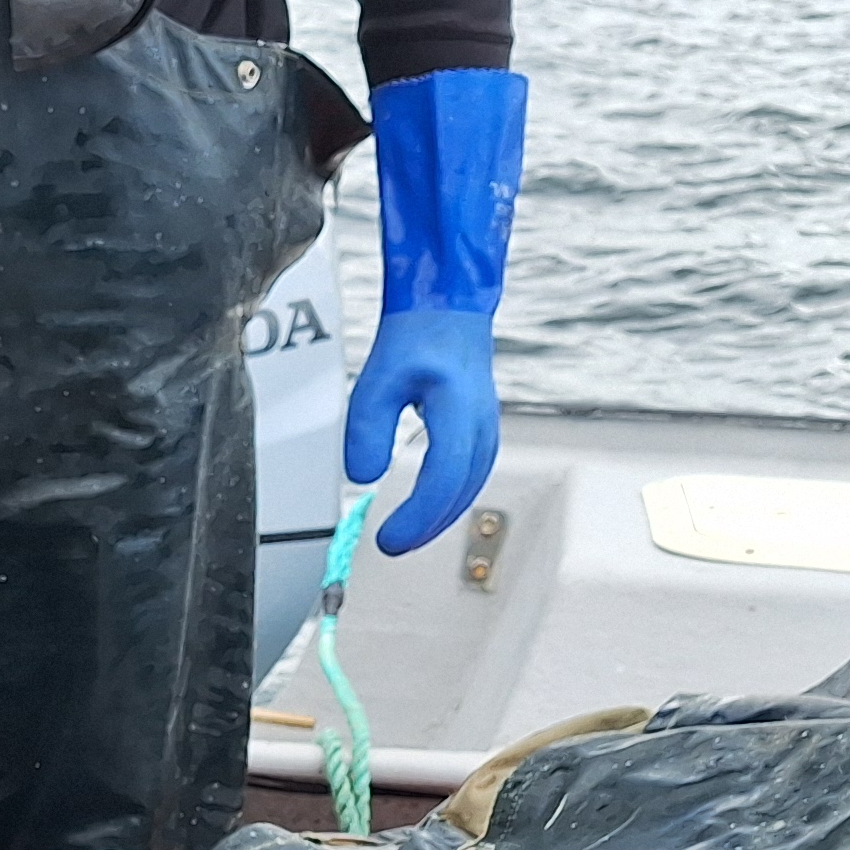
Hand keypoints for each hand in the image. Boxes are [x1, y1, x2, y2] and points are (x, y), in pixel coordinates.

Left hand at [345, 306, 500, 557]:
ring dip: (440, 516)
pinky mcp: (481, 429)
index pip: (444, 475)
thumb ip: (367, 430)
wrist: (448, 305)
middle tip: (391, 544)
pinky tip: (427, 509)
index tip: (387, 537)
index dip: (417, 514)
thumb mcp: (377, 379)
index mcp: (458, 406)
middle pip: (462, 489)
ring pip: (471, 485)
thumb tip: (363, 477)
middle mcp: (482, 420)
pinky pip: (471, 474)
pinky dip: (450, 498)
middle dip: (427, 524)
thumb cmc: (416, 335)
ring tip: (407, 535)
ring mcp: (487, 425)